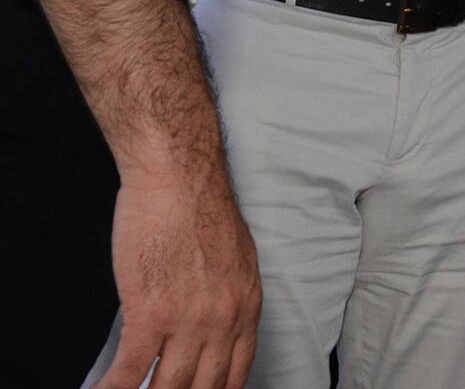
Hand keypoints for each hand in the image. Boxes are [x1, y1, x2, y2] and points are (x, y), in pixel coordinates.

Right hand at [100, 176, 260, 388]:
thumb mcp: (237, 261)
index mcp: (247, 307)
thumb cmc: (203, 210)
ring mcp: (188, 321)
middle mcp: (224, 321)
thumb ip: (229, 299)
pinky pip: (132, 371)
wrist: (179, 182)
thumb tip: (215, 324)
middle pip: (206, 387)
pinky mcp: (150, 315)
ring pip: (170, 387)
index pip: (237, 372)